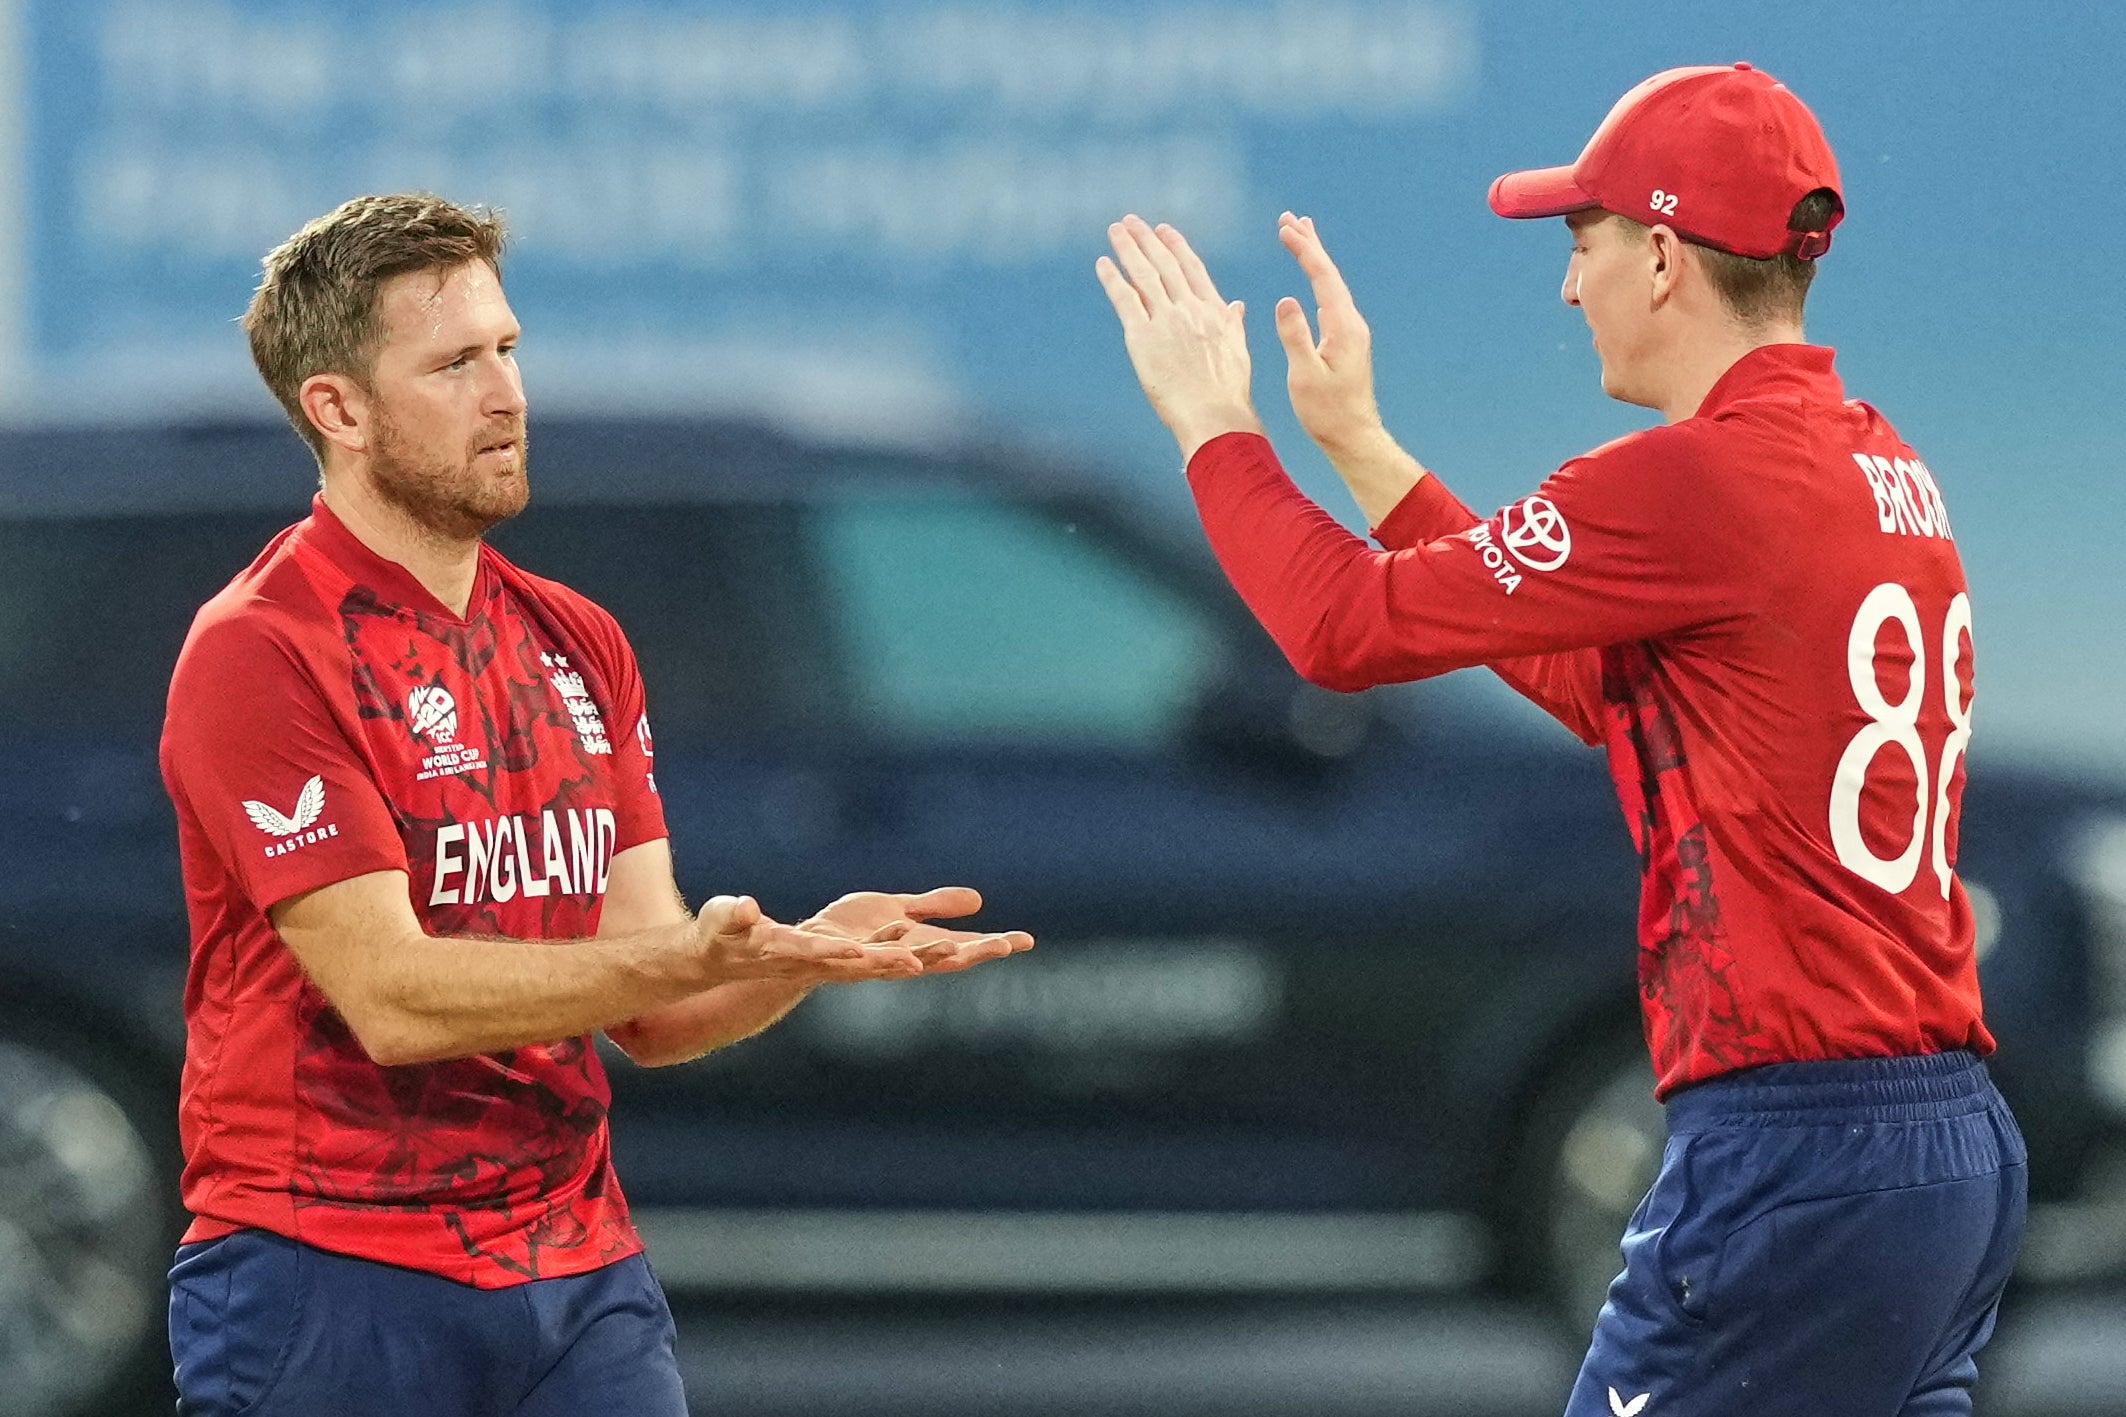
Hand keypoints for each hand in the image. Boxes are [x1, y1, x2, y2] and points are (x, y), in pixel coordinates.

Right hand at [693, 894, 926, 983]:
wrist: (718, 960)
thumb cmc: (715, 937)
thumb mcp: (720, 922)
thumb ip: (733, 915)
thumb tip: (744, 907)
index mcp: (783, 954)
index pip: (817, 954)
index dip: (841, 952)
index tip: (866, 950)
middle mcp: (810, 964)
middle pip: (859, 965)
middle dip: (892, 963)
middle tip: (927, 960)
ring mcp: (822, 963)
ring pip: (871, 962)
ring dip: (903, 957)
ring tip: (945, 950)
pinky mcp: (828, 956)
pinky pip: (866, 953)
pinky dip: (888, 944)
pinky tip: (911, 933)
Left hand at [804, 887, 1035, 976]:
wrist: (799, 947)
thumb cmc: (850, 930)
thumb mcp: (899, 910)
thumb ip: (935, 907)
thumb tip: (980, 900)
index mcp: (915, 947)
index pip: (962, 949)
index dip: (992, 946)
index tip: (1026, 940)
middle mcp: (897, 959)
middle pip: (942, 959)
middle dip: (973, 953)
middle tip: (1006, 947)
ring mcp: (869, 960)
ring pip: (904, 962)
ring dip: (931, 954)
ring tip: (957, 945)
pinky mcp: (837, 954)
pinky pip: (861, 954)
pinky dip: (883, 950)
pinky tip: (904, 937)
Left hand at [1096, 214, 1265, 460]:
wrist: (1214, 414)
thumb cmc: (1228, 391)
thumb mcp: (1238, 350)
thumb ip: (1233, 323)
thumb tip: (1236, 305)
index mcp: (1214, 311)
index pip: (1192, 269)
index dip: (1176, 246)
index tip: (1164, 230)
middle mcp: (1189, 309)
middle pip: (1164, 265)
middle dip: (1147, 239)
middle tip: (1132, 222)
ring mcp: (1165, 320)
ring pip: (1143, 275)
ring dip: (1128, 249)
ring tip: (1116, 230)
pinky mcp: (1142, 337)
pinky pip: (1124, 300)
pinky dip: (1113, 279)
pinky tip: (1103, 263)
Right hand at [1274, 213, 1388, 462]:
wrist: (1354, 436)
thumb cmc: (1328, 413)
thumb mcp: (1305, 376)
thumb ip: (1295, 337)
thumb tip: (1286, 301)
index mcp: (1343, 327)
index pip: (1323, 278)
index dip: (1305, 250)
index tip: (1285, 228)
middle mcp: (1351, 324)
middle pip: (1330, 275)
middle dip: (1310, 245)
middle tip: (1291, 218)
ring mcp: (1350, 332)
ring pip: (1331, 286)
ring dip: (1315, 260)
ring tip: (1302, 237)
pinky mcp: (1346, 342)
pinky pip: (1331, 300)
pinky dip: (1318, 282)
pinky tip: (1313, 280)